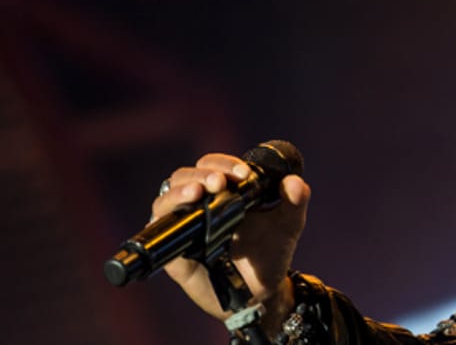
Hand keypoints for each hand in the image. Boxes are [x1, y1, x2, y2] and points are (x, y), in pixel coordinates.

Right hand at [150, 153, 310, 330]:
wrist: (262, 291)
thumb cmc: (271, 252)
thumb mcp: (289, 225)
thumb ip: (296, 201)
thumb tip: (294, 182)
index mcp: (224, 191)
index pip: (212, 165)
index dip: (224, 164)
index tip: (244, 174)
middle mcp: (199, 205)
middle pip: (184, 177)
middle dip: (201, 174)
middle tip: (219, 183)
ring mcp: (184, 228)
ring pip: (166, 199)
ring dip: (180, 191)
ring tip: (198, 193)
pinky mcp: (174, 254)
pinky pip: (159, 235)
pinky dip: (165, 222)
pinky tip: (181, 220)